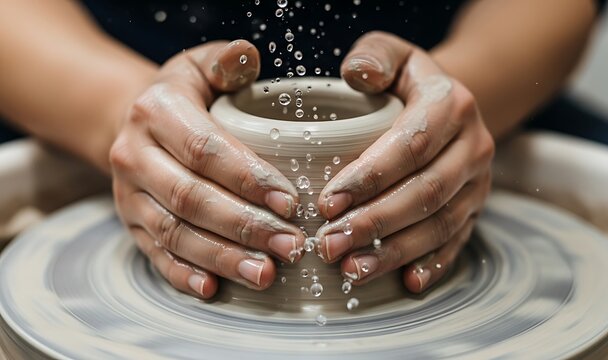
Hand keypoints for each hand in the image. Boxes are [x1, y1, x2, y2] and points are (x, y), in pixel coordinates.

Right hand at [110, 40, 305, 298]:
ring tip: (266, 274)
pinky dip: (183, 275)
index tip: (291, 202)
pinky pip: (154, 255)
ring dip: (222, 258)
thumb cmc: (184, 95)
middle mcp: (133, 155)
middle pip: (191, 198)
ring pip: (175, 233)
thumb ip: (226, 61)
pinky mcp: (129, 225)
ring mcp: (128, 195)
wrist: (130, 123)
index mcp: (156, 112)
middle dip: (245, 226)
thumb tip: (249, 55)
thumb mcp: (200, 65)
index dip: (248, 178)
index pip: (205, 149)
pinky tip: (214, 290)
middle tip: (291, 246)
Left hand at [315, 32, 493, 292]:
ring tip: (351, 269)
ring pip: (440, 223)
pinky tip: (405, 283)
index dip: (369, 176)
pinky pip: (457, 241)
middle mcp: (473, 145)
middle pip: (426, 191)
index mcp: (452, 104)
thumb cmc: (406, 82)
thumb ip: (373, 57)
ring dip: (395, 251)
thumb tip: (356, 76)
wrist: (449, 107)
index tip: (327, 202)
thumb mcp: (391, 54)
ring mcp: (478, 182)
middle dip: (375, 223)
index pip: (410, 144)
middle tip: (329, 244)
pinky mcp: (476, 209)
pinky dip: (432, 264)